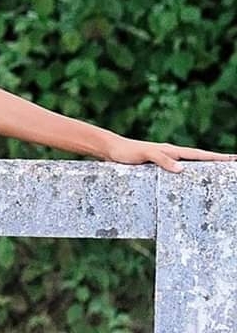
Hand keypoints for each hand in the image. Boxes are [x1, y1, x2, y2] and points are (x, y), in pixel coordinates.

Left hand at [105, 135, 236, 172]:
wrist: (110, 150)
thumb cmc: (126, 151)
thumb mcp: (143, 154)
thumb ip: (161, 159)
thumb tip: (182, 169)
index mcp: (171, 151)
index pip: (199, 155)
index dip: (216, 157)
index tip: (233, 159)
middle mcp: (170, 155)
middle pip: (198, 159)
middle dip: (216, 163)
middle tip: (233, 166)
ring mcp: (164, 161)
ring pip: (189, 166)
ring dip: (203, 170)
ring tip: (218, 176)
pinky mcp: (156, 168)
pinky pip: (177, 173)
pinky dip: (187, 177)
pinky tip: (189, 185)